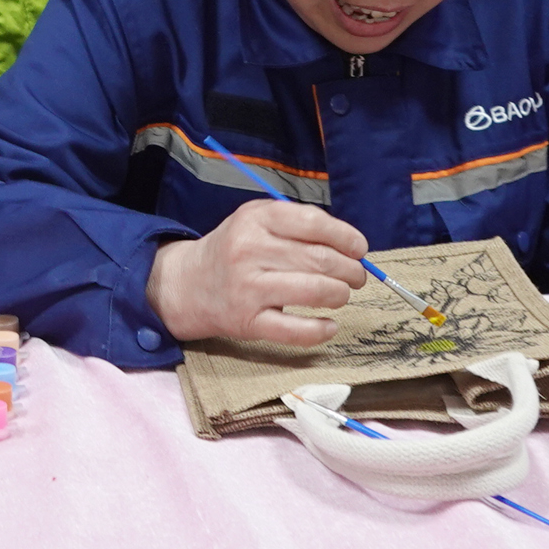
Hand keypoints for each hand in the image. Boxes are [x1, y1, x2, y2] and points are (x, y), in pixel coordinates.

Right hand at [144, 200, 368, 347]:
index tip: (360, 249)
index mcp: (255, 218)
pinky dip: (321, 330)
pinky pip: (295, 330)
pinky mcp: (247, 322)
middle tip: (357, 276)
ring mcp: (248, 288)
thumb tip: (351, 246)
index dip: (346, 237)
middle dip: (350, 270)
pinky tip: (329, 326)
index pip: (314, 223)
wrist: (188, 284)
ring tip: (341, 295)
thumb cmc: (234, 249)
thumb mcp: (256, 221)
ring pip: (314, 291)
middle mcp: (249, 250)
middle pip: (319, 259)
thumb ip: (299, 225)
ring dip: (340, 295)